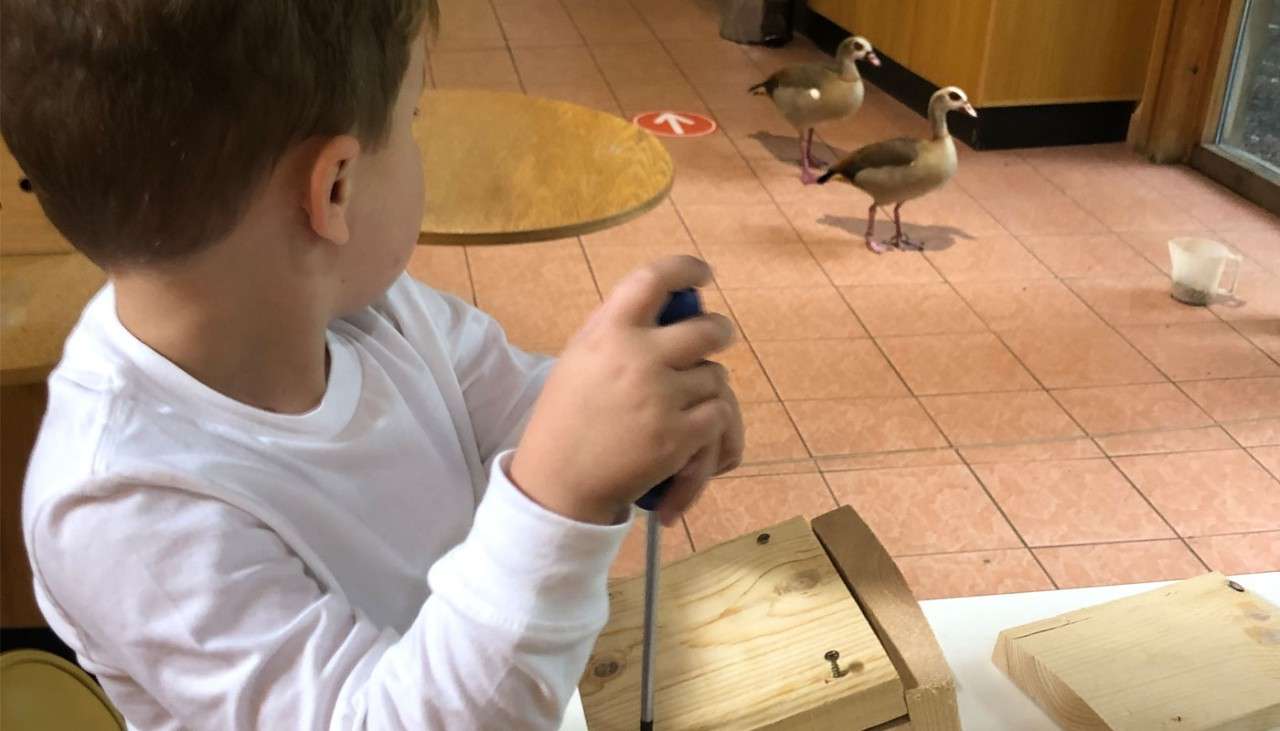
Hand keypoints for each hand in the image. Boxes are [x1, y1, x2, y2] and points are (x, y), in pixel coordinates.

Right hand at [510, 256, 737, 524]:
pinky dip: (708, 420)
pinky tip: (690, 427)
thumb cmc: (566, 416)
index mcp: (609, 332)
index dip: (685, 268)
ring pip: (715, 376)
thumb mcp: (580, 357)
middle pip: (707, 330)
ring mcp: (661, 397)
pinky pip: (717, 413)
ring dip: (706, 385)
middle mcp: (637, 358)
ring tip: (684, 399)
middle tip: (718, 336)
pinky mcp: (678, 436)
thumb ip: (619, 327)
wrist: (559, 481)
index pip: (654, 279)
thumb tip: (668, 301)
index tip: (703, 273)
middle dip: (719, 331)